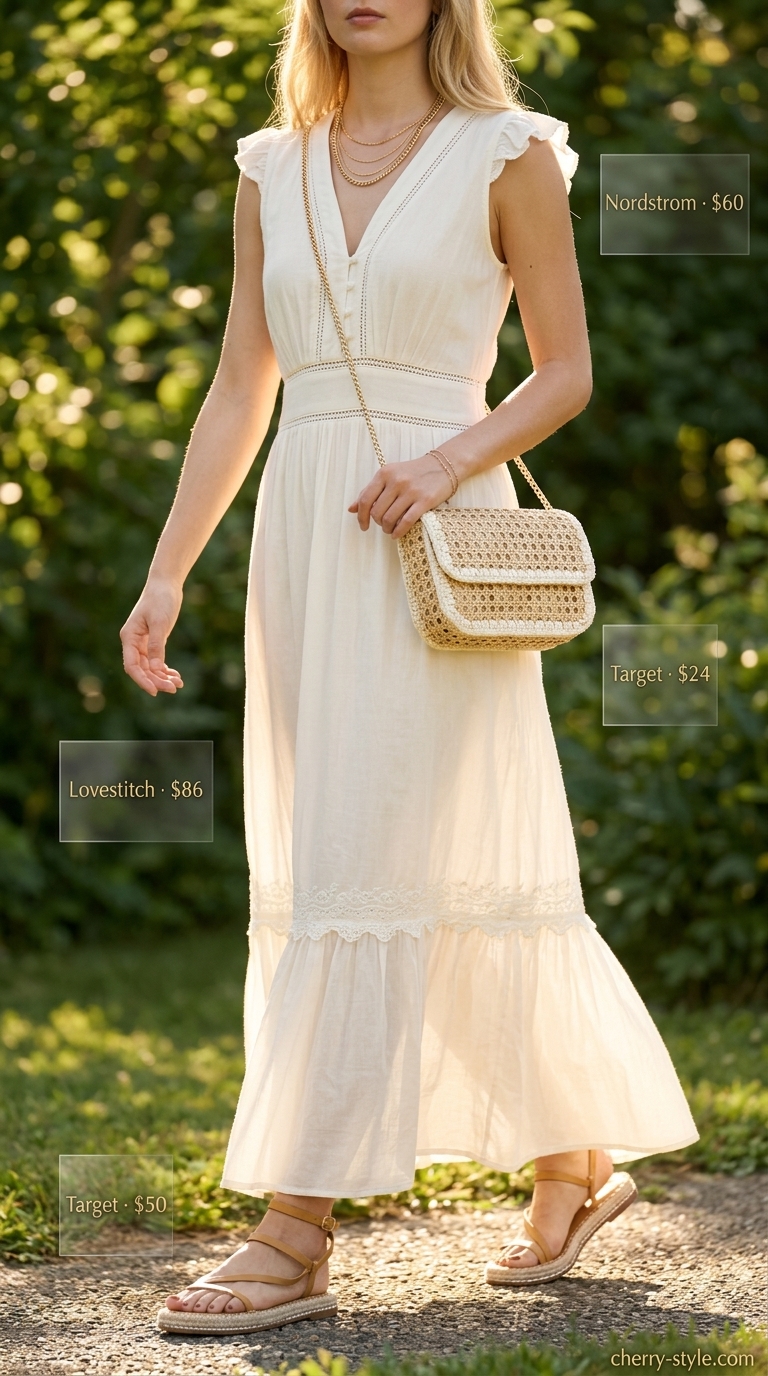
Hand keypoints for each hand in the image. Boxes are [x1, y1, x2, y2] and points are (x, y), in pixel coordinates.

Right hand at [120, 579, 184, 696]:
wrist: (166, 584)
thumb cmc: (160, 600)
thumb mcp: (159, 622)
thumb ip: (157, 646)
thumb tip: (156, 669)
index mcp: (129, 637)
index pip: (131, 665)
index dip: (142, 680)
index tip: (155, 691)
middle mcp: (133, 642)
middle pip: (142, 669)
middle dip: (156, 680)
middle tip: (174, 688)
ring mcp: (143, 643)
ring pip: (150, 667)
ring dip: (162, 677)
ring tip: (178, 683)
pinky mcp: (153, 641)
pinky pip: (157, 661)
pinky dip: (165, 669)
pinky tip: (175, 676)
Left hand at [348, 451, 454, 537]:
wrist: (444, 465)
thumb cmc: (414, 473)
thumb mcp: (390, 476)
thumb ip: (370, 491)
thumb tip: (351, 509)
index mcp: (384, 473)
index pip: (366, 500)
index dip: (361, 517)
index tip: (363, 526)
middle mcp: (396, 481)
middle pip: (377, 512)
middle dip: (377, 523)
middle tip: (383, 525)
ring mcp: (411, 491)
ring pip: (389, 519)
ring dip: (387, 529)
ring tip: (390, 529)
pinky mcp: (425, 501)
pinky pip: (406, 522)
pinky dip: (398, 532)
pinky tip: (397, 534)